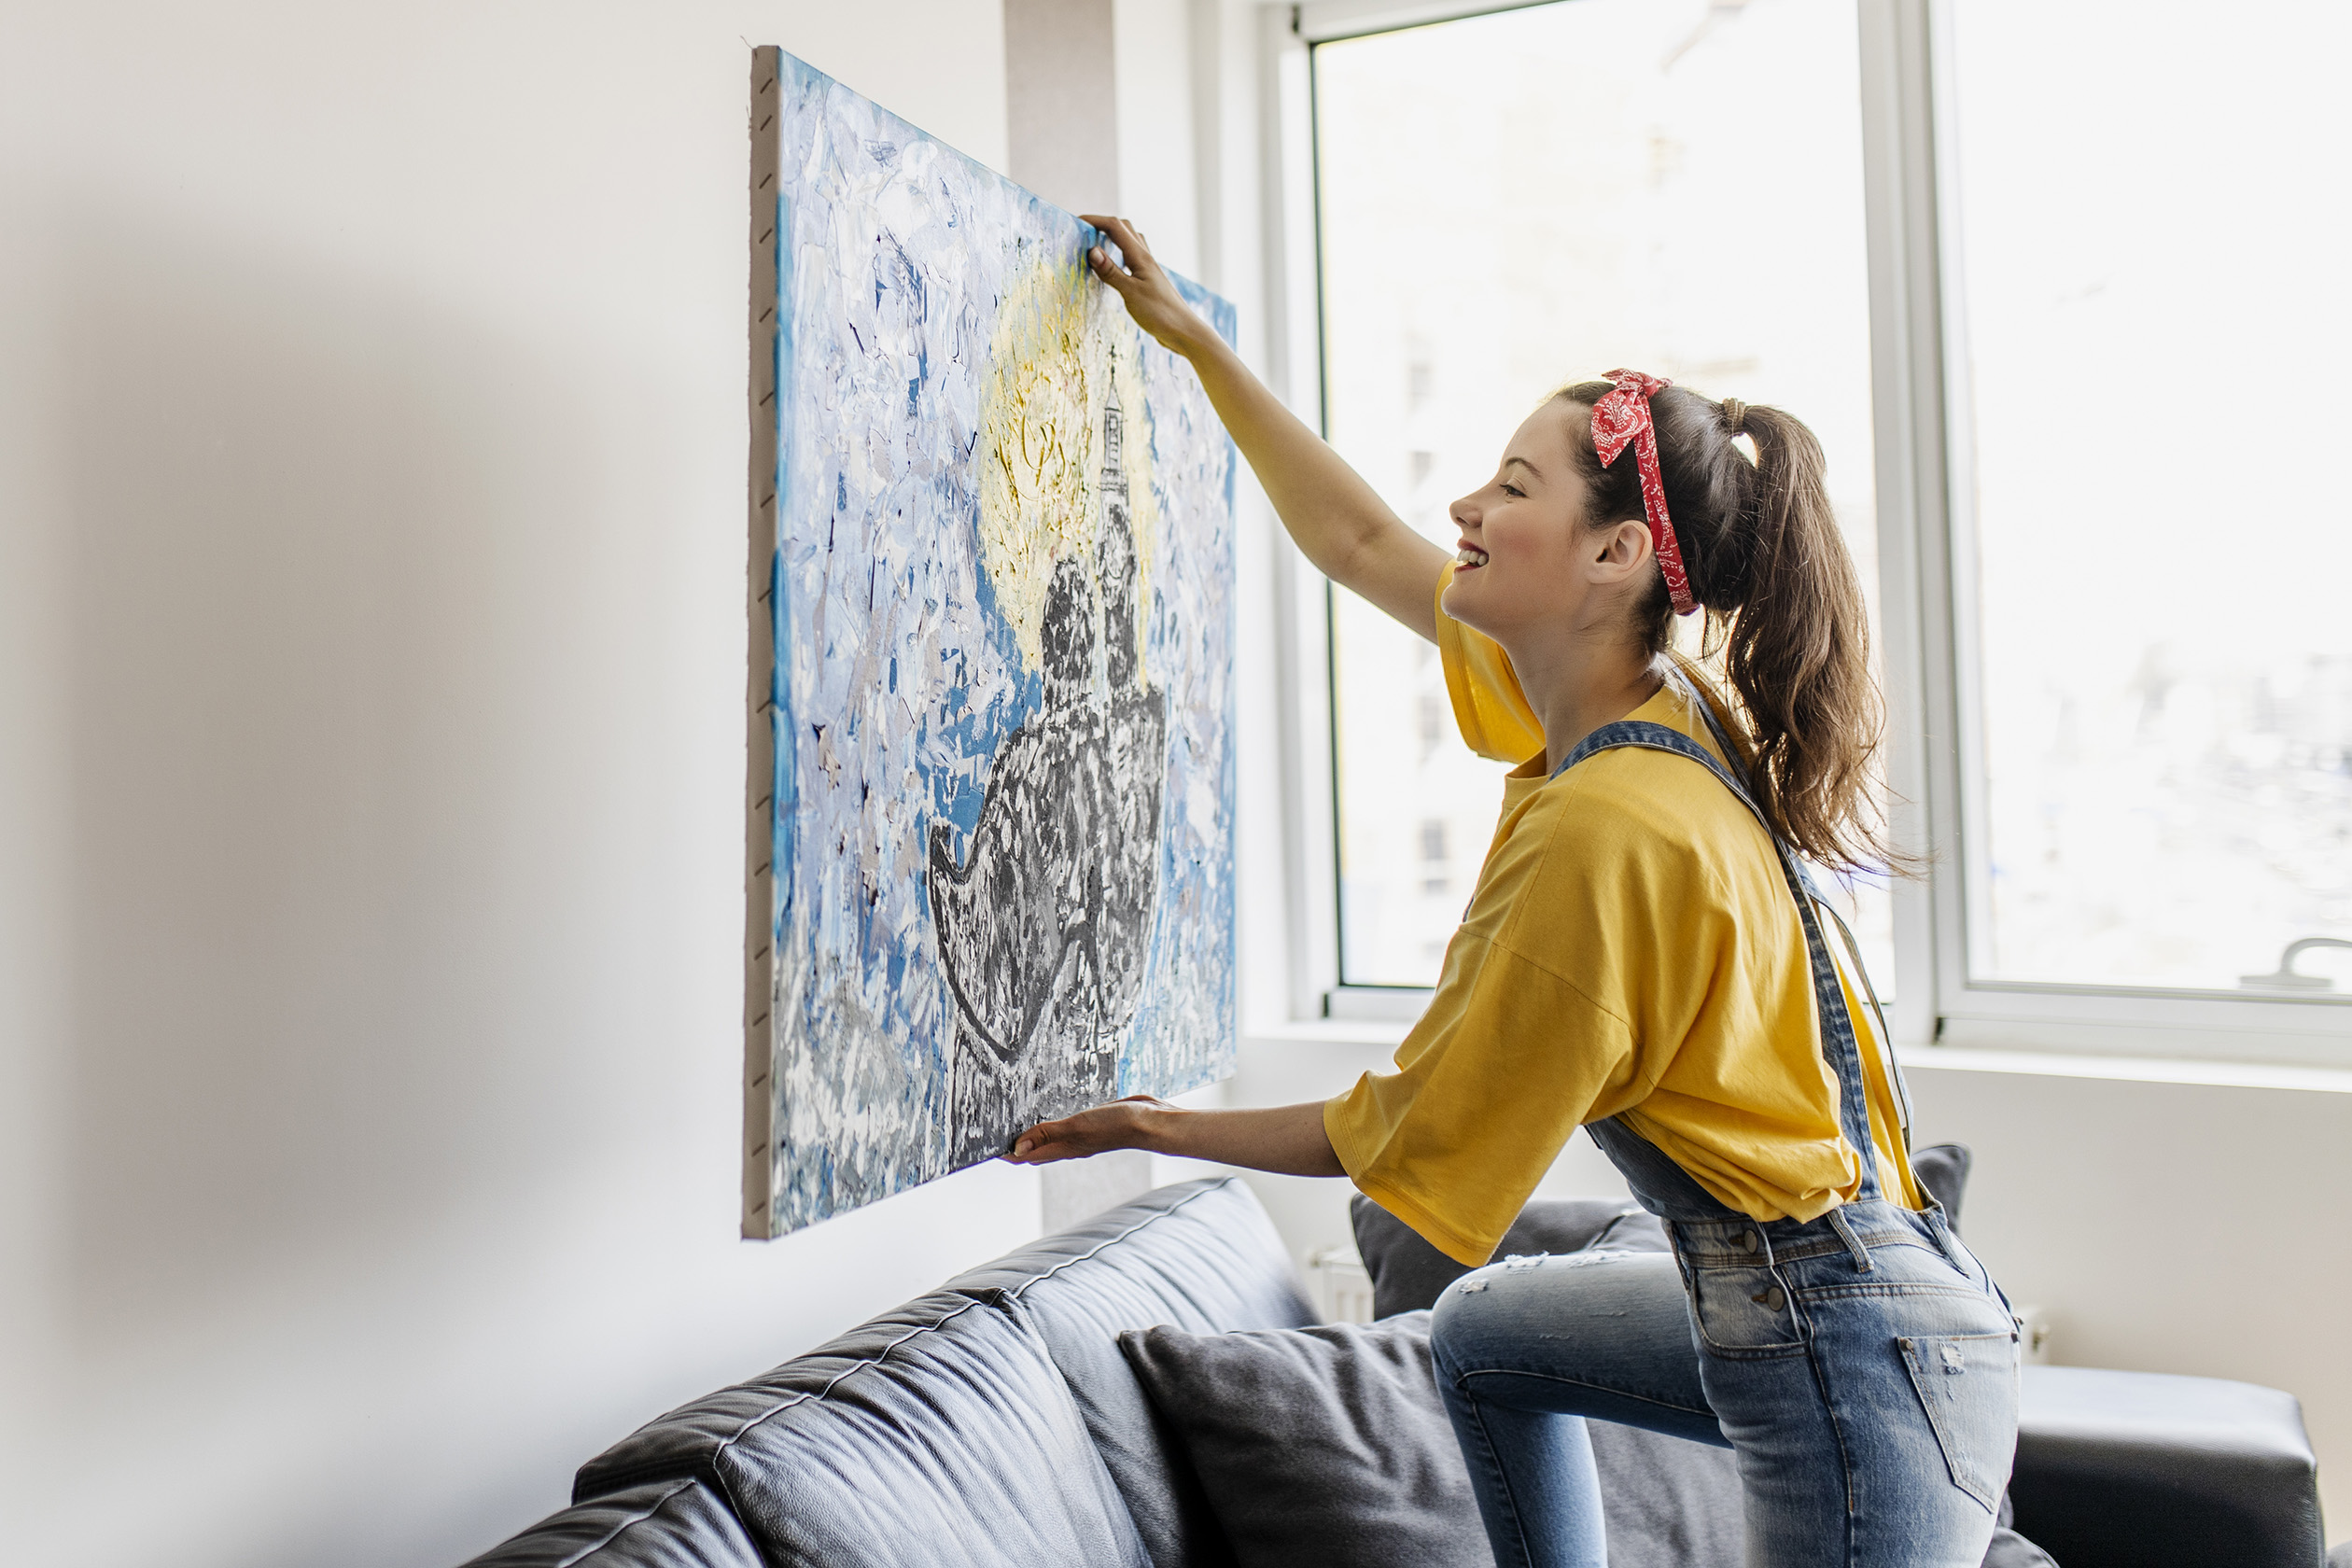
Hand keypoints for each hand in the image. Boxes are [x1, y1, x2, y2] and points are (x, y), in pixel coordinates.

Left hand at [1005, 1094, 1176, 1163]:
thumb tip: (1016, 1149)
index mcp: (1063, 1148)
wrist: (1152, 1122)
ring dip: (1032, 1131)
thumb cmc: (1116, 1126)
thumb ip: (1048, 1135)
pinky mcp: (1092, 1122)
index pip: (1025, 1155)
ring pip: (1049, 1136)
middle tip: (993, 1128)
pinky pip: (1065, 1123)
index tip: (984, 1143)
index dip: (1005, 1151)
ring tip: (1014, 1119)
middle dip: (1014, 1141)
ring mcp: (1081, 1134)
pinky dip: (1052, 1120)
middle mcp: (1069, 1144)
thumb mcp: (1077, 1127)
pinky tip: (1051, 1108)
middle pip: (1034, 1147)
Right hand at [1080, 214, 1211, 356]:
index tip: (1075, 222)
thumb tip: (1091, 251)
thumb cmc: (1160, 313)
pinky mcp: (1148, 280)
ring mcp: (1147, 268)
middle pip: (1123, 228)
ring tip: (1095, 244)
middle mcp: (1145, 257)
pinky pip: (1132, 257)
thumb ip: (1111, 272)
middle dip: (1102, 224)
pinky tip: (1113, 266)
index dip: (1094, 220)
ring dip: (1112, 236)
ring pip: (1129, 241)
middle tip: (1084, 231)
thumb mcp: (1130, 292)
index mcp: (1140, 256)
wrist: (1183, 331)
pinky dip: (1119, 253)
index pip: (1114, 227)